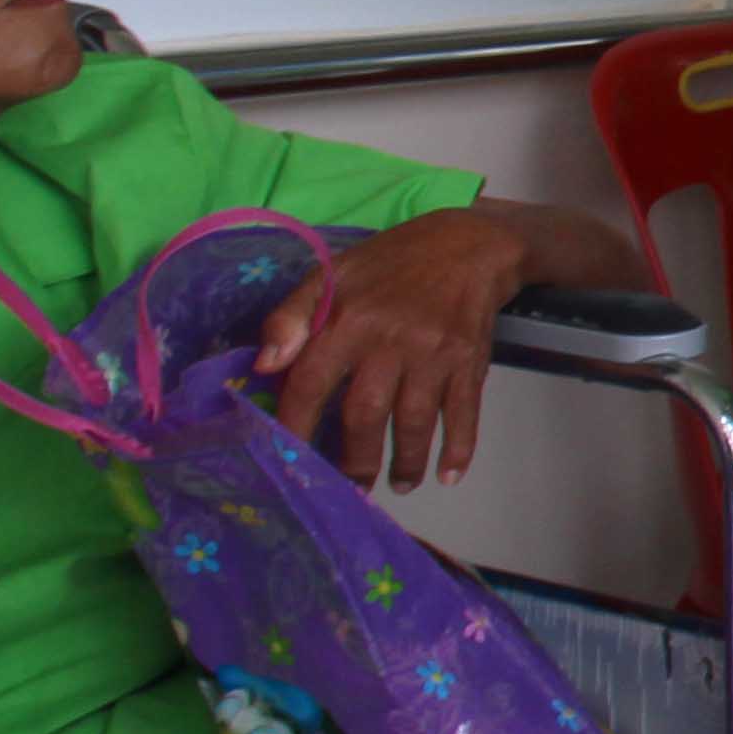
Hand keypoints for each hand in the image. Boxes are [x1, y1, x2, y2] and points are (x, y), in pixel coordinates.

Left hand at [254, 212, 532, 491]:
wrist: (469, 244)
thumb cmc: (390, 264)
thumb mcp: (332, 275)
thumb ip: (291, 318)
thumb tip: (263, 366)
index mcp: (348, 319)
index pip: (311, 382)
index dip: (295, 426)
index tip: (289, 460)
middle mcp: (390, 340)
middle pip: (364, 414)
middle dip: (354, 461)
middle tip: (349, 489)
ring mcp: (434, 354)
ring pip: (414, 422)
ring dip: (404, 463)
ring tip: (396, 485)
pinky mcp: (469, 362)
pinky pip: (465, 413)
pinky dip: (459, 448)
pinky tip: (448, 476)